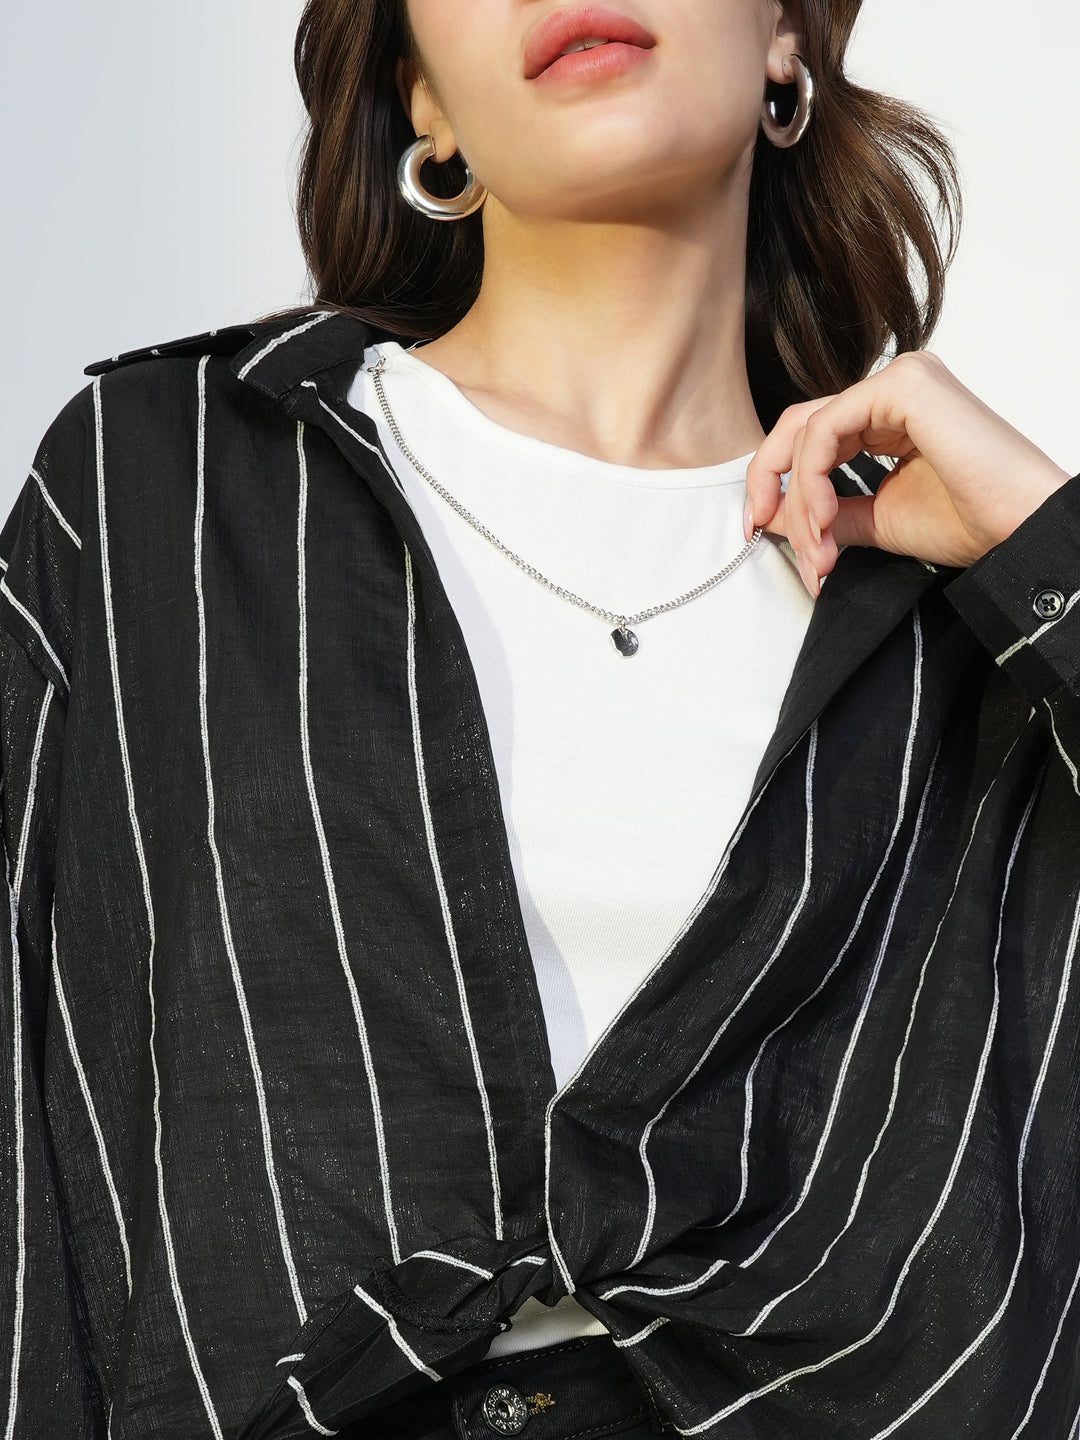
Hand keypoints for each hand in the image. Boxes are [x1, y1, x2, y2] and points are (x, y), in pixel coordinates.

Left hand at [743, 351, 1071, 597]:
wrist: (1020, 530)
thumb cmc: (972, 522)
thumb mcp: (877, 519)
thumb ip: (828, 511)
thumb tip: (773, 516)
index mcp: (890, 415)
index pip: (811, 436)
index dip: (775, 480)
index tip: (759, 526)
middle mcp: (893, 390)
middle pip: (799, 427)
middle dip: (773, 486)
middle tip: (762, 531)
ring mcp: (900, 381)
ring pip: (808, 432)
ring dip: (799, 499)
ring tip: (816, 546)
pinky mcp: (904, 386)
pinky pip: (825, 428)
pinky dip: (811, 478)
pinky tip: (826, 516)